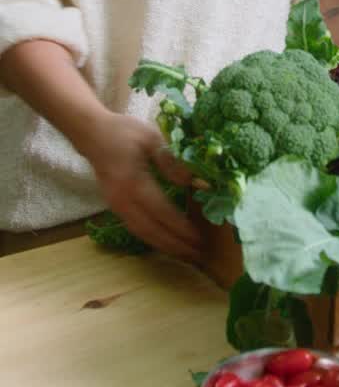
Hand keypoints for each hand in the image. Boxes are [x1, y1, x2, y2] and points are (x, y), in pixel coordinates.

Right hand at [80, 113, 203, 260]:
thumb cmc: (123, 132)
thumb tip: (193, 181)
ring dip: (164, 246)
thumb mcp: (151, 138)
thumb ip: (171, 161)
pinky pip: (135, 228)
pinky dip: (153, 239)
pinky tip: (166, 243)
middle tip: (198, 254)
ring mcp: (116, 205)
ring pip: (142, 233)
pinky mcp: (115, 206)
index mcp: (133, 183)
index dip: (180, 227)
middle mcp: (123, 200)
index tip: (199, 237)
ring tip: (186, 254)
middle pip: (151, 230)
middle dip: (175, 245)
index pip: (161, 212)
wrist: (91, 134)